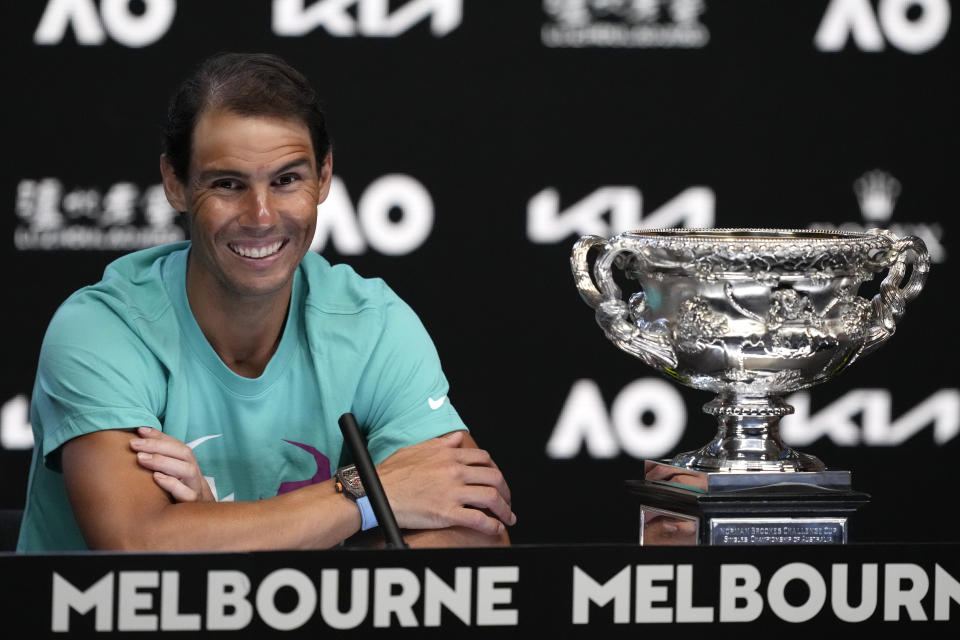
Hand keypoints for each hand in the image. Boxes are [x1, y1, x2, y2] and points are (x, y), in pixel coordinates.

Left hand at [129, 427, 214, 502]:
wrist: (198, 519)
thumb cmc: (177, 492)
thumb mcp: (170, 474)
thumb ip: (158, 459)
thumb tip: (138, 439)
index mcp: (188, 463)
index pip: (176, 444)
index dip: (159, 436)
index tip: (139, 430)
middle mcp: (193, 473)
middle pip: (183, 453)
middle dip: (158, 446)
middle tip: (134, 444)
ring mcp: (195, 488)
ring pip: (187, 470)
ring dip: (164, 462)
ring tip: (141, 459)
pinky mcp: (193, 504)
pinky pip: (187, 494)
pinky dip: (173, 484)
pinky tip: (156, 478)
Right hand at [376, 431, 515, 536]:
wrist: (375, 492)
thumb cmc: (392, 473)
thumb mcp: (417, 449)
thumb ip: (442, 443)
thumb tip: (457, 438)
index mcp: (448, 455)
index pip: (483, 459)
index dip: (494, 470)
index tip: (496, 479)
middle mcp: (455, 471)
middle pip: (494, 477)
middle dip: (505, 490)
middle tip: (506, 499)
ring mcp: (452, 492)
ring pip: (491, 498)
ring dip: (504, 509)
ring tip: (507, 517)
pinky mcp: (447, 513)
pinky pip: (478, 519)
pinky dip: (493, 525)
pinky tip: (496, 528)